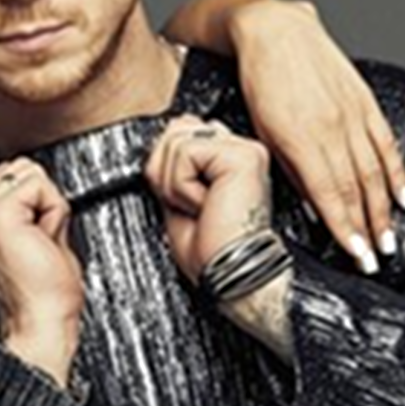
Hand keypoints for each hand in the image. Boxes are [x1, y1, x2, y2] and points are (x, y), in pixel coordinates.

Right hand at [0, 157, 85, 384]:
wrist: (38, 323)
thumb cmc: (40, 294)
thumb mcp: (31, 237)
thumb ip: (26, 207)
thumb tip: (37, 183)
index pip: (11, 177)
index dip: (35, 204)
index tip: (32, 243)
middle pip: (20, 169)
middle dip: (41, 201)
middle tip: (38, 244)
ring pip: (30, 174)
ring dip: (47, 207)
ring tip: (39, 244)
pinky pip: (40, 186)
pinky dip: (53, 212)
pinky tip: (42, 242)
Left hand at [146, 117, 277, 281]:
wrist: (230, 274)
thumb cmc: (213, 252)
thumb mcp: (178, 203)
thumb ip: (173, 169)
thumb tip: (160, 144)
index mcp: (228, 160)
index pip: (182, 132)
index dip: (167, 167)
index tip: (182, 201)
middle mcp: (240, 150)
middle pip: (175, 131)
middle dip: (165, 173)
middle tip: (188, 206)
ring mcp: (244, 149)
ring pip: (175, 142)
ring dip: (173, 185)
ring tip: (198, 207)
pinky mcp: (242, 156)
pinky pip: (185, 153)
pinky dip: (182, 188)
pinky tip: (205, 205)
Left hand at [228, 0, 404, 272]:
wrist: (274, 29)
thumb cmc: (259, 83)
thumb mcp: (262, 131)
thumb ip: (291, 169)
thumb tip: (313, 207)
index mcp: (303, 138)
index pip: (331, 195)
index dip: (347, 229)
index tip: (357, 256)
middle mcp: (333, 128)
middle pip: (357, 188)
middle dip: (369, 228)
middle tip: (377, 259)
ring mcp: (352, 113)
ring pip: (374, 170)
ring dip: (384, 209)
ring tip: (390, 239)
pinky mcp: (363, 100)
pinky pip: (385, 142)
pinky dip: (397, 171)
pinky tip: (404, 196)